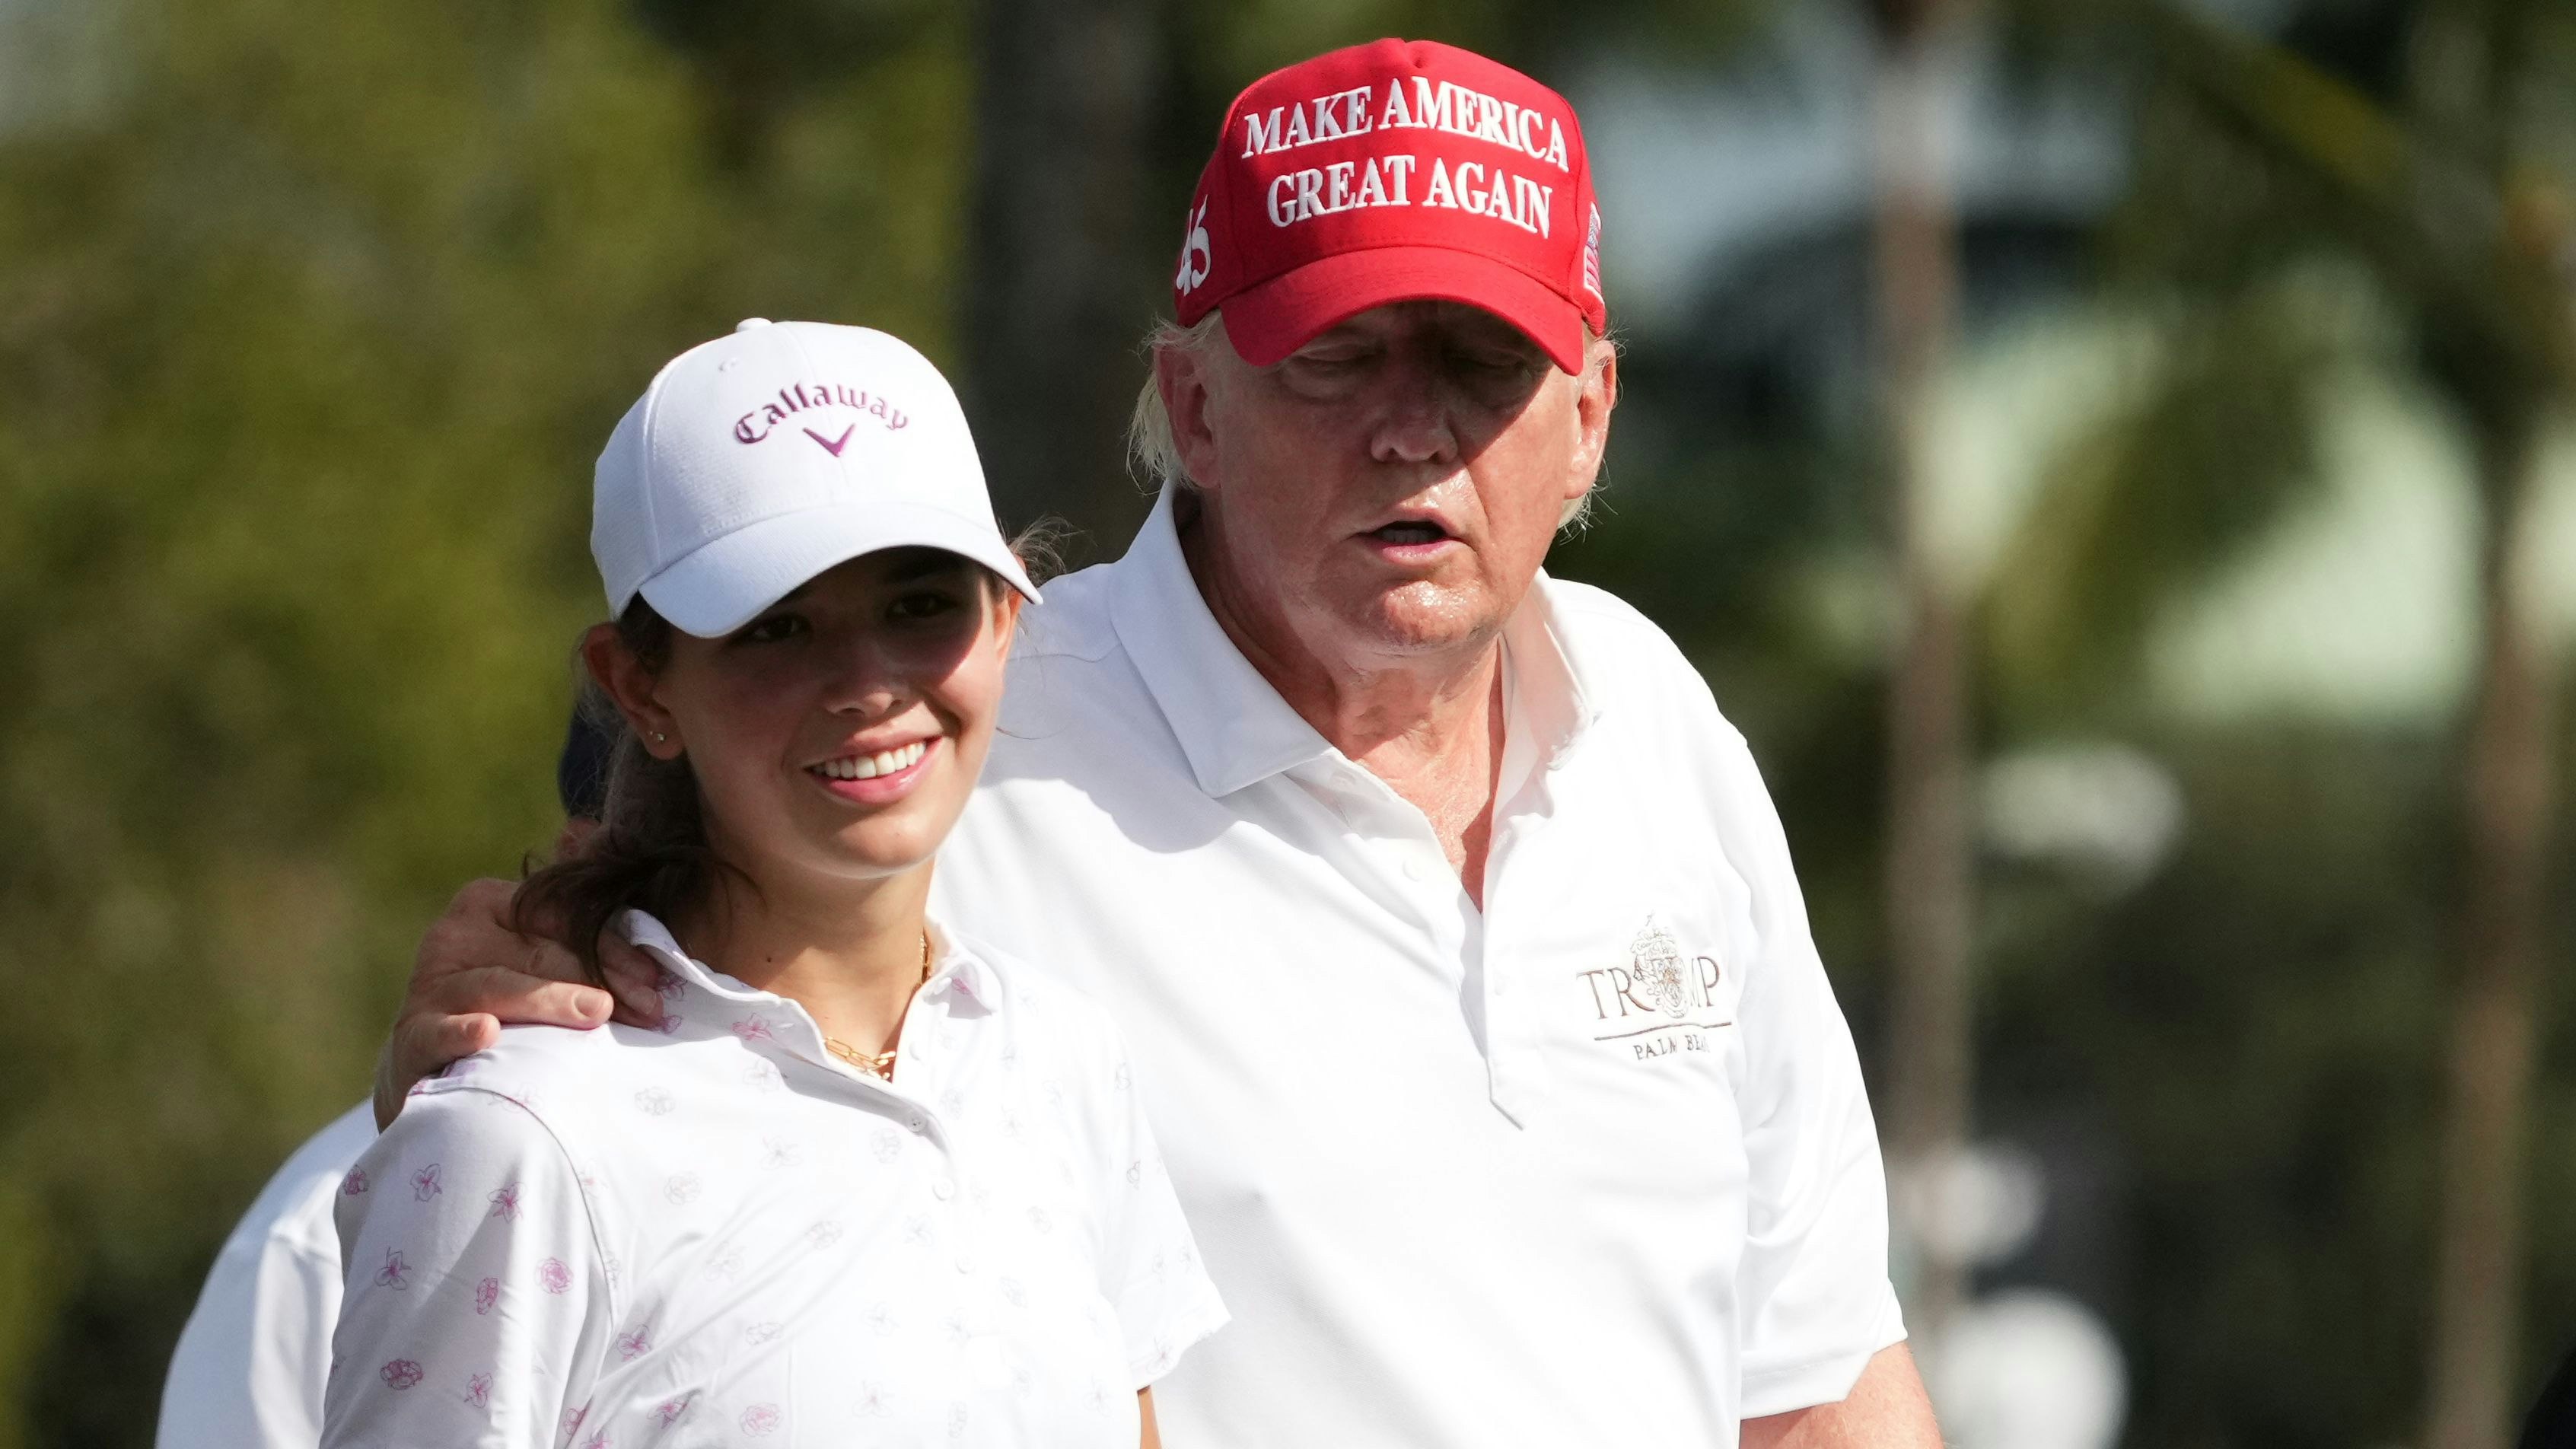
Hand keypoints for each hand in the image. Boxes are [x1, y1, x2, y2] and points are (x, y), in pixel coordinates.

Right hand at [372, 876, 667, 1127]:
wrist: (439, 1072)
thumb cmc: (513, 1012)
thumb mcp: (544, 966)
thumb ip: (586, 939)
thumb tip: (655, 936)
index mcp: (490, 905)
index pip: (559, 916)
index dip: (613, 948)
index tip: (656, 980)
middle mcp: (455, 936)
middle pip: (538, 953)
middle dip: (599, 980)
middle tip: (649, 1009)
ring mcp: (430, 986)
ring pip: (497, 985)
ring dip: (550, 1000)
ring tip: (597, 1013)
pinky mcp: (413, 1035)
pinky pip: (438, 1032)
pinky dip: (462, 1032)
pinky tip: (487, 1034)